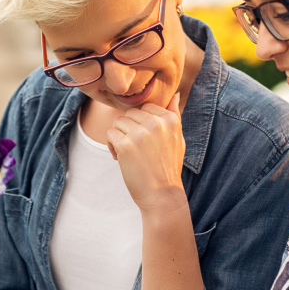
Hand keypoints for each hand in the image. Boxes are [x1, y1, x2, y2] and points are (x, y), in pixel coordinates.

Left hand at [107, 92, 186, 212]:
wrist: (162, 195)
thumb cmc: (168, 168)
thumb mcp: (178, 139)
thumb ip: (175, 116)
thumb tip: (175, 95)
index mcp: (170, 119)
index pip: (145, 107)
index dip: (140, 124)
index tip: (144, 140)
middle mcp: (156, 123)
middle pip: (129, 113)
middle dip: (128, 129)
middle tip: (134, 149)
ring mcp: (141, 133)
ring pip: (118, 122)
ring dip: (118, 137)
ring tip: (127, 154)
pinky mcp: (126, 144)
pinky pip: (110, 134)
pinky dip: (111, 146)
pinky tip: (119, 158)